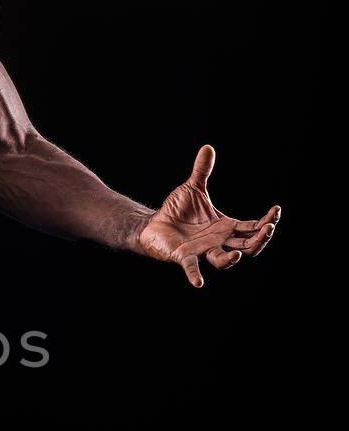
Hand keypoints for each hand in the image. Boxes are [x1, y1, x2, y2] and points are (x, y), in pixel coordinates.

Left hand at [138, 145, 280, 288]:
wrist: (154, 224)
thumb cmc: (176, 210)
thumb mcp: (192, 188)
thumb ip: (202, 170)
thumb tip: (208, 147)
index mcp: (226, 227)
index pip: (253, 227)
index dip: (267, 221)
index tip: (276, 210)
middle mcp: (219, 242)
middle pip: (248, 246)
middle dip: (260, 239)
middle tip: (269, 228)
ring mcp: (203, 251)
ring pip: (224, 260)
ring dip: (233, 259)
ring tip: (240, 254)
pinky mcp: (184, 256)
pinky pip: (192, 268)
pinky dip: (195, 275)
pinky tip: (199, 283)